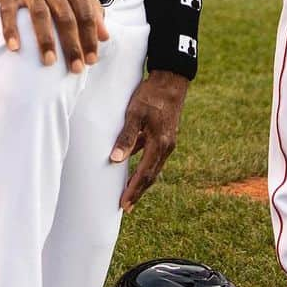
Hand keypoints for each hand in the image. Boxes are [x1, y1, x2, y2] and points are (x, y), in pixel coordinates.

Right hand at [0, 0, 107, 72]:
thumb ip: (92, 6)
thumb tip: (104, 36)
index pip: (85, 12)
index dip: (90, 36)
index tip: (93, 58)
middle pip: (66, 16)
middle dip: (72, 44)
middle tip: (76, 67)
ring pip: (40, 15)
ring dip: (46, 40)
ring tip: (50, 61)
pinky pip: (9, 12)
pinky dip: (11, 30)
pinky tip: (15, 47)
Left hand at [110, 71, 189, 210]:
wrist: (171, 80)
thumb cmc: (151, 95)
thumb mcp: (134, 113)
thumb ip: (126, 137)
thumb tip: (115, 159)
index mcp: (160, 144)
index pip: (145, 174)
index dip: (134, 190)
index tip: (124, 204)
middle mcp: (166, 146)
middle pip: (151, 175)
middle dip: (138, 191)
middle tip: (126, 206)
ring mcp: (167, 141)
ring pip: (153, 167)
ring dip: (141, 180)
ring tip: (129, 192)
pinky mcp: (164, 135)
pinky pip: (153, 156)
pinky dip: (143, 165)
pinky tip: (131, 166)